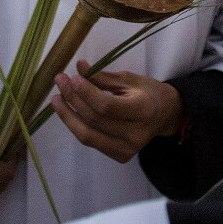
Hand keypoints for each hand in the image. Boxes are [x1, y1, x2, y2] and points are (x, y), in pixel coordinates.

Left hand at [52, 61, 183, 162]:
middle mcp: (136, 134)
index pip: (107, 106)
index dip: (86, 93)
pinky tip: (69, 112)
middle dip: (73, 99)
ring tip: (56, 99)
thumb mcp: (129, 79)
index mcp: (143, 110)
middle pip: (95, 120)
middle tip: (60, 81)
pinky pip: (92, 141)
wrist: (166, 115)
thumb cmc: (148, 92)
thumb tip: (78, 67)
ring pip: (88, 135)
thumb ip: (103, 76)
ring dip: (68, 116)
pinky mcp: (120, 156)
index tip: (71, 77)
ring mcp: (128, 149)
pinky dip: (77, 126)